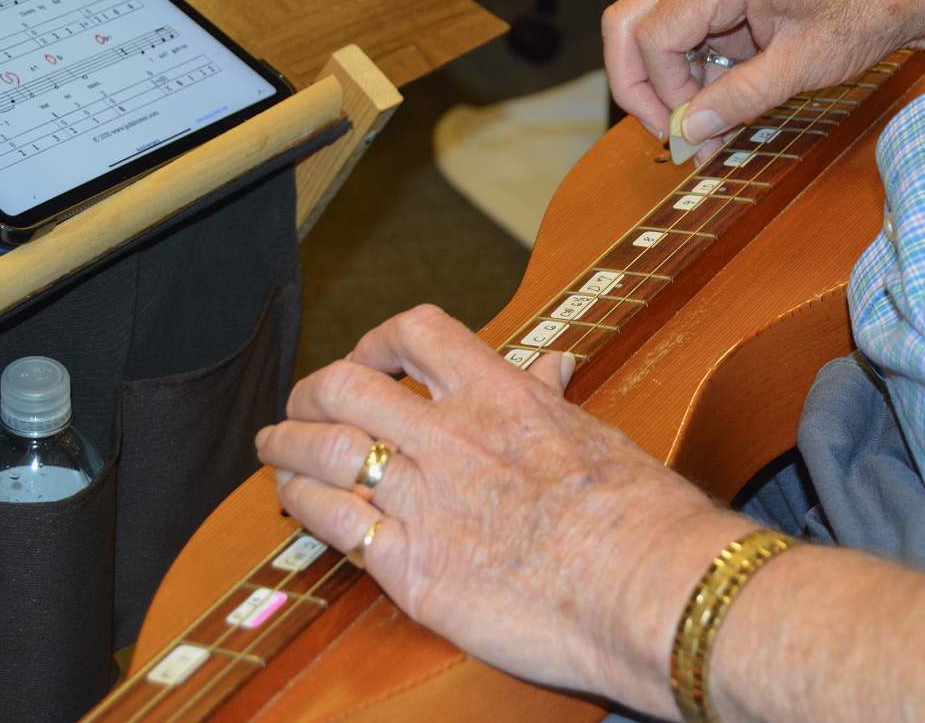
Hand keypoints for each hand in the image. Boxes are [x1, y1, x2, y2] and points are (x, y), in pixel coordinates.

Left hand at [255, 305, 745, 711]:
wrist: (646, 591)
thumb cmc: (640, 517)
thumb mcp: (598, 437)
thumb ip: (553, 402)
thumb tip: (552, 365)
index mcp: (501, 397)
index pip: (418, 334)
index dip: (378, 339)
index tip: (371, 358)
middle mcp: (452, 438)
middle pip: (344, 388)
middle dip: (312, 392)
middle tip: (303, 406)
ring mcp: (426, 501)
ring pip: (323, 451)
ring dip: (288, 445)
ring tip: (278, 449)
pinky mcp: (413, 569)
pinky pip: (332, 523)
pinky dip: (302, 504)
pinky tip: (294, 503)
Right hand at [602, 0, 924, 158]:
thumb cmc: (864, 9)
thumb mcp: (801, 66)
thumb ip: (738, 99)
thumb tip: (687, 131)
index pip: (652, 38)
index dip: (664, 92)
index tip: (693, 127)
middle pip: (627, 25)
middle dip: (636, 85)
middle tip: (666, 130)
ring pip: (649, 37)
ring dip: (668, 89)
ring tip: (703, 133)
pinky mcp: (725, 7)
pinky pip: (686, 46)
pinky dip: (693, 84)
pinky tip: (718, 116)